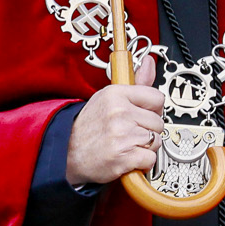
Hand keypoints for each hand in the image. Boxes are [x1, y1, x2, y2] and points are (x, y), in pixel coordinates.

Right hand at [66, 54, 163, 187]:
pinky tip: (126, 158)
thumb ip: (135, 82)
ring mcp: (122, 135)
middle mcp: (119, 112)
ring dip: (145, 147)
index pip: (157, 98)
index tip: (141, 115)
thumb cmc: (87, 128)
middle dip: (148, 131)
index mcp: (116, 94)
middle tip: (128, 134)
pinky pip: (150, 159)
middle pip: (159, 122)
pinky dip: (141, 164)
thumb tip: (149, 61)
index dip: (152, 110)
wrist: (65, 155)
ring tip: (126, 145)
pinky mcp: (123, 157)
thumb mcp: (107, 99)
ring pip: (156, 141)